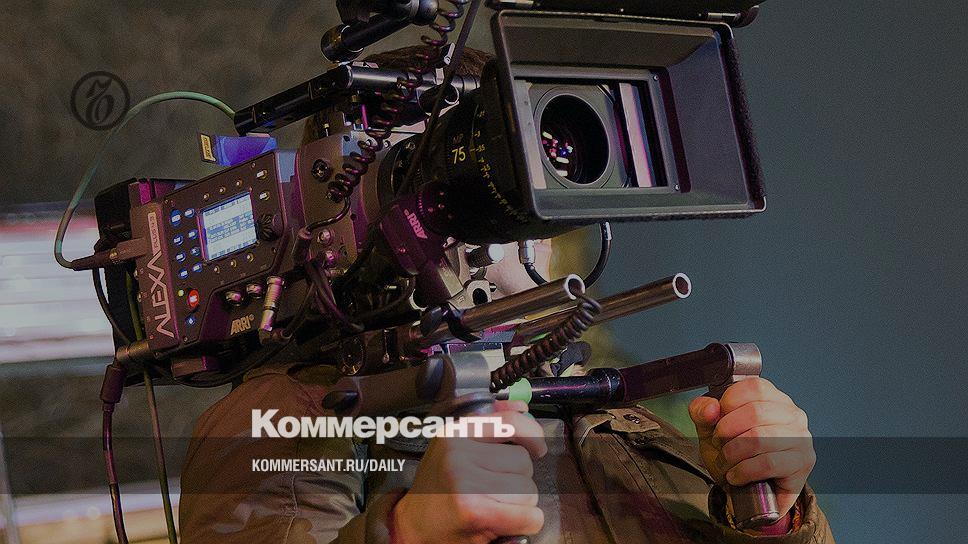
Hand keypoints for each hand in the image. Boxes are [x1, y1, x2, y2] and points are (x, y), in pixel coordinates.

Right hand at [392, 400, 547, 543]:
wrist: (411, 528)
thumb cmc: (437, 489)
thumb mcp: (454, 447)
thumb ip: (487, 424)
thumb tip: (522, 407)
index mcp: (454, 434)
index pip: (509, 422)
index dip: (532, 433)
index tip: (537, 446)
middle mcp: (458, 455)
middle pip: (523, 461)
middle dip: (519, 479)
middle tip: (495, 492)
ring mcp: (466, 484)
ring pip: (528, 489)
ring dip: (521, 503)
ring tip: (495, 507)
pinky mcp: (476, 513)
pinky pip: (529, 515)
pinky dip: (526, 523)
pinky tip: (506, 524)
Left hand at [689, 378, 815, 525]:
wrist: (747, 494)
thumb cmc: (734, 453)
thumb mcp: (710, 429)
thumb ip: (702, 412)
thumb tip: (710, 407)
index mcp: (773, 398)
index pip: (754, 387)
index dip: (729, 402)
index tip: (717, 420)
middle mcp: (793, 415)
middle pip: (756, 412)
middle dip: (726, 430)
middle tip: (718, 443)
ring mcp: (801, 439)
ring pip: (760, 438)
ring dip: (732, 453)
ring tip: (726, 461)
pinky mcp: (802, 465)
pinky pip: (768, 463)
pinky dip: (743, 470)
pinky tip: (736, 475)